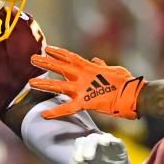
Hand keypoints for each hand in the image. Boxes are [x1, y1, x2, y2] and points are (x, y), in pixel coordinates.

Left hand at [29, 46, 144, 119]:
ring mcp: (83, 89)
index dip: (59, 52)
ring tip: (30, 83)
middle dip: (46, 63)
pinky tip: (44, 115)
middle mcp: (83, 76)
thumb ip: (102, 65)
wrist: (133, 94)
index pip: (71, 57)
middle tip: (32, 58)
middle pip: (60, 67)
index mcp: (90, 68)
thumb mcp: (113, 69)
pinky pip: (68, 108)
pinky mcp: (85, 102)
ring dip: (44, 84)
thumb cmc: (126, 82)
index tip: (48, 49)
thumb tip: (97, 60)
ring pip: (59, 85)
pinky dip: (55, 112)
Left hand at [70, 132, 128, 163]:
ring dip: (102, 140)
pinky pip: (118, 141)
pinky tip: (111, 143)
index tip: (79, 160)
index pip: (80, 143)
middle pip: (91, 138)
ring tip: (103, 143)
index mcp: (85, 146)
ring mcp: (109, 143)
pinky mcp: (119, 148)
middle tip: (88, 157)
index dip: (78, 150)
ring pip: (104, 137)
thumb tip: (78, 162)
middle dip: (89, 147)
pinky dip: (115, 141)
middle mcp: (96, 142)